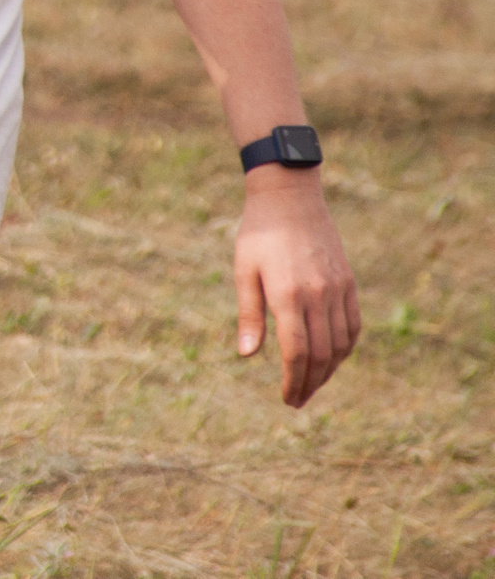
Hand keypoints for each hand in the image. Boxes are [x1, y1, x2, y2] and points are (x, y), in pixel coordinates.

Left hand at [234, 168, 359, 406]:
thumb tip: (247, 356)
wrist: (289, 196)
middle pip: (321, 354)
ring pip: (341, 344)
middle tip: (297, 401)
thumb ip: (249, 314)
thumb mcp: (244, 271)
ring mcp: (337, 289)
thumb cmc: (258, 233)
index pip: (296, 352)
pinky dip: (344, 348)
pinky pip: (352, 326)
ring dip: (328, 370)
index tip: (288, 398)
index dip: (293, 380)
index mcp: (288, 294)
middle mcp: (318, 295)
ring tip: (312, 385)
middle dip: (310, 383)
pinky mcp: (348, 282)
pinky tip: (331, 358)